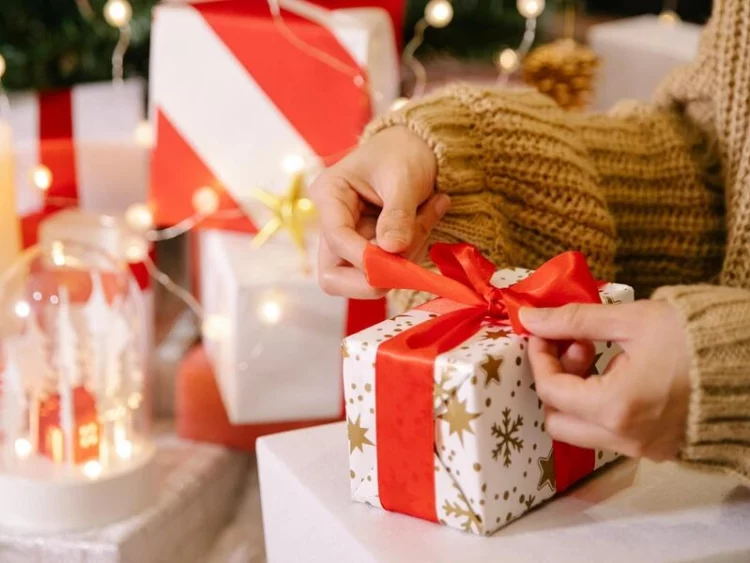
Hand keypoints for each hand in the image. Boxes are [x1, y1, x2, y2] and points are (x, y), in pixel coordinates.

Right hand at [309, 126, 449, 298]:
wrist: (416, 145)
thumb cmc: (404, 152)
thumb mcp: (404, 177)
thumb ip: (398, 214)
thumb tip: (392, 250)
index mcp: (330, 195)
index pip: (336, 239)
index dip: (364, 257)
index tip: (396, 256)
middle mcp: (333, 222)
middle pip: (333, 276)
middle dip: (373, 275)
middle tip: (408, 257)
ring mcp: (352, 239)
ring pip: (365, 276)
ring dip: (403, 258)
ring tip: (430, 213)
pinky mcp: (371, 248)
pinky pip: (389, 267)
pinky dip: (413, 251)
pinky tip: (427, 217)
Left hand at [521, 301, 690, 460]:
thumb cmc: (694, 336)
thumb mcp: (630, 320)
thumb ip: (573, 321)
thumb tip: (530, 318)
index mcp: (615, 407)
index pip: (551, 389)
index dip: (540, 357)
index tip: (545, 333)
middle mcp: (625, 438)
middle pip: (559, 421)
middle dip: (556, 382)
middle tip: (578, 348)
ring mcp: (643, 449)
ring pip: (583, 431)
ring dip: (578, 394)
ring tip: (603, 356)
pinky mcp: (658, 449)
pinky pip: (612, 435)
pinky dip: (602, 407)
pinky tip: (621, 374)